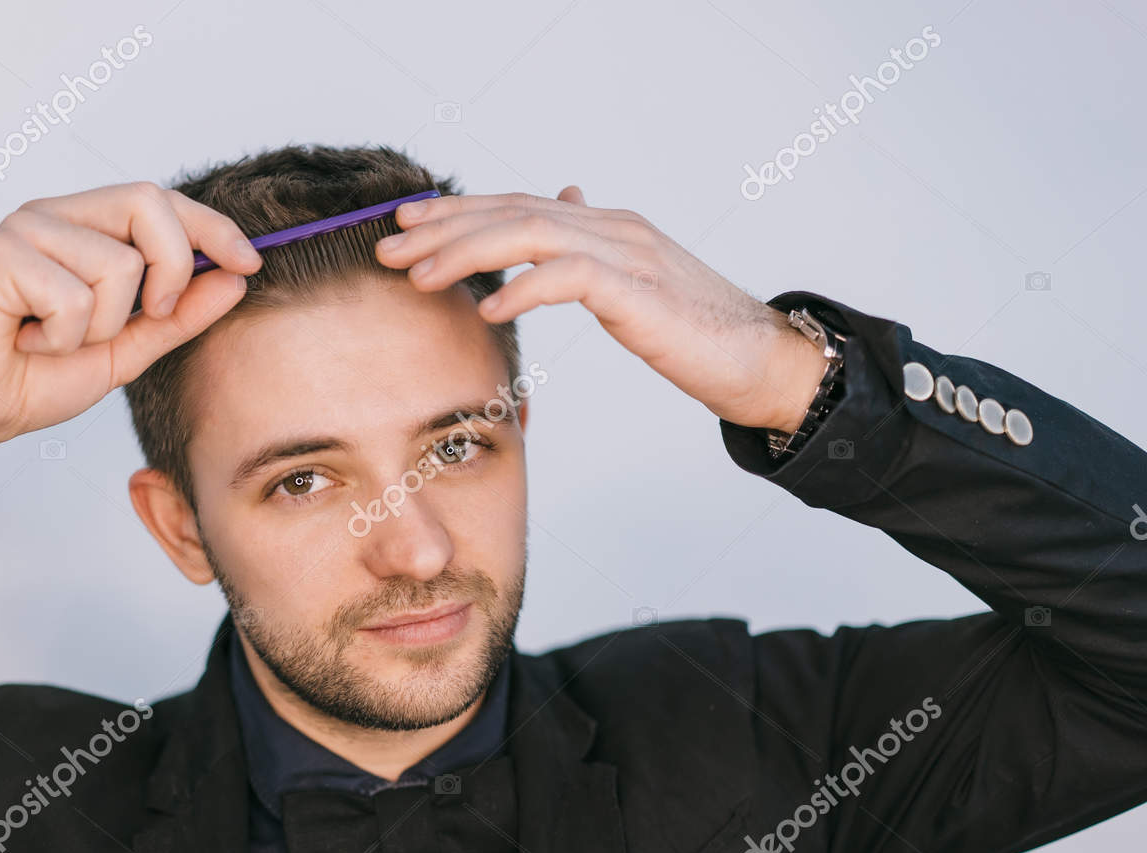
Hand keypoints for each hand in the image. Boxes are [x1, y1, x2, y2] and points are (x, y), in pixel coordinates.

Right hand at [0, 182, 263, 478]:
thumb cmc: (35, 377)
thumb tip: (233, 278)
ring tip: (58, 341)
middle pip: (147, 202)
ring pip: (115, 265)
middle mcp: (54, 216)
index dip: (212, 227)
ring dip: (101, 327)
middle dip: (172, 268)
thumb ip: (178, 315)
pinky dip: (61, 338)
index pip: (161, 200)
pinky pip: (72, 297)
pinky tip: (28, 342)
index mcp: (85, 227)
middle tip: (151, 316)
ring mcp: (23, 229)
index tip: (249, 263)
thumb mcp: (128, 348)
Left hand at [372, 187, 826, 432]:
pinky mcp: (638, 291)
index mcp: (604, 226)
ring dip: (466, 254)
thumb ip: (588, 247)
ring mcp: (627, 254)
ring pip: (529, 235)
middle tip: (387, 247)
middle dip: (442, 228)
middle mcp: (611, 227)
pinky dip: (522, 288)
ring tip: (419, 278)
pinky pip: (568, 277)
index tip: (402, 227)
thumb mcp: (631, 281)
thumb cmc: (694, 330)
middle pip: (511, 212)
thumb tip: (560, 201)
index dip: (455, 213)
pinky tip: (485, 307)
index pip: (515, 206)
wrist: (759, 357)